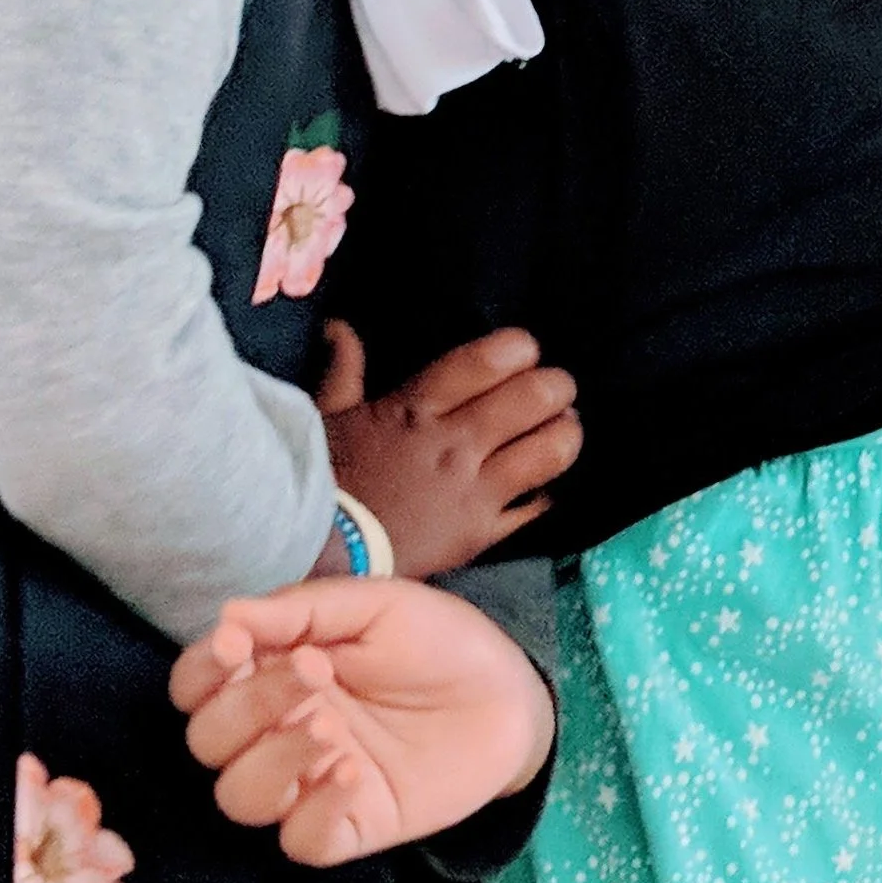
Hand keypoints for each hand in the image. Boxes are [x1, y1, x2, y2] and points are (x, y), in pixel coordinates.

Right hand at [170, 574, 555, 865]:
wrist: (511, 692)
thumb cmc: (439, 641)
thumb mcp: (377, 607)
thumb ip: (302, 610)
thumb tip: (228, 615)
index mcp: (271, 674)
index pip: (197, 686)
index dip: (201, 670)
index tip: (237, 644)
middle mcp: (277, 732)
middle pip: (209, 743)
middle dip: (247, 706)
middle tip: (314, 671)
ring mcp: (309, 784)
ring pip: (240, 799)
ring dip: (273, 761)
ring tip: (332, 727)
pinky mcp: (349, 826)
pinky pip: (300, 842)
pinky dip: (315, 812)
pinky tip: (351, 772)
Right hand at [319, 320, 579, 576]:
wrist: (316, 555)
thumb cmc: (323, 480)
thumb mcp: (329, 418)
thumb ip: (344, 370)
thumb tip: (340, 327)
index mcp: (417, 408)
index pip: (489, 362)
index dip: (520, 349)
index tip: (525, 351)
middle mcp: (455, 445)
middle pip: (534, 399)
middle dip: (557, 386)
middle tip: (555, 389)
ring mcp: (474, 493)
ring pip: (550, 452)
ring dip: (566, 433)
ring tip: (563, 428)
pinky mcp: (482, 535)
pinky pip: (537, 508)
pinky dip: (549, 491)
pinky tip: (547, 482)